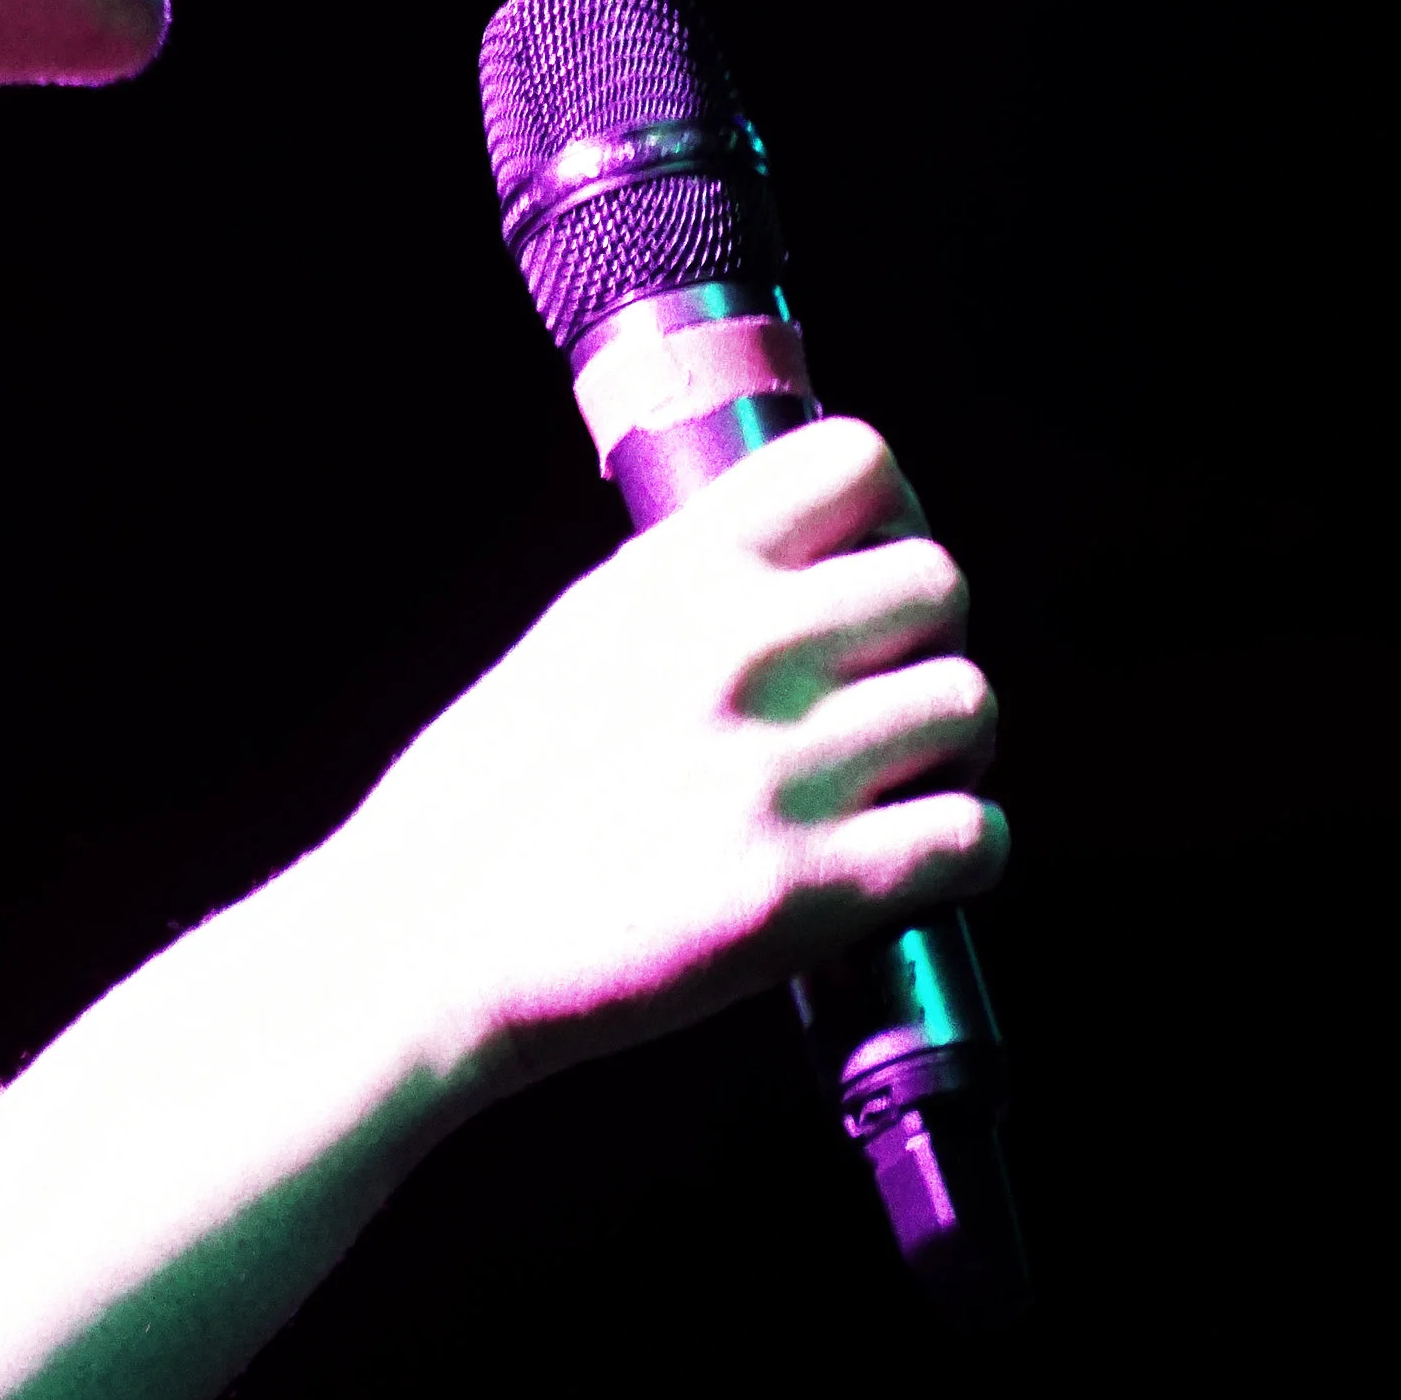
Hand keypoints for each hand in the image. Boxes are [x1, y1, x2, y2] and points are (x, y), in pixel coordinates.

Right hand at [325, 417, 1005, 1097]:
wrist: (426, 940)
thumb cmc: (487, 798)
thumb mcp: (582, 633)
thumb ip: (692, 592)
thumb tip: (797, 574)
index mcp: (676, 569)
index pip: (859, 459)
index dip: (891, 514)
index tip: (872, 568)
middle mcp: (738, 646)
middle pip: (939, 582)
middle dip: (928, 638)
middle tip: (888, 697)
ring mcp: (775, 769)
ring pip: (969, 704)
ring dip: (950, 749)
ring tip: (896, 786)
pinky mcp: (804, 893)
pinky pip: (974, 836)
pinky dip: (958, 853)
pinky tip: (905, 865)